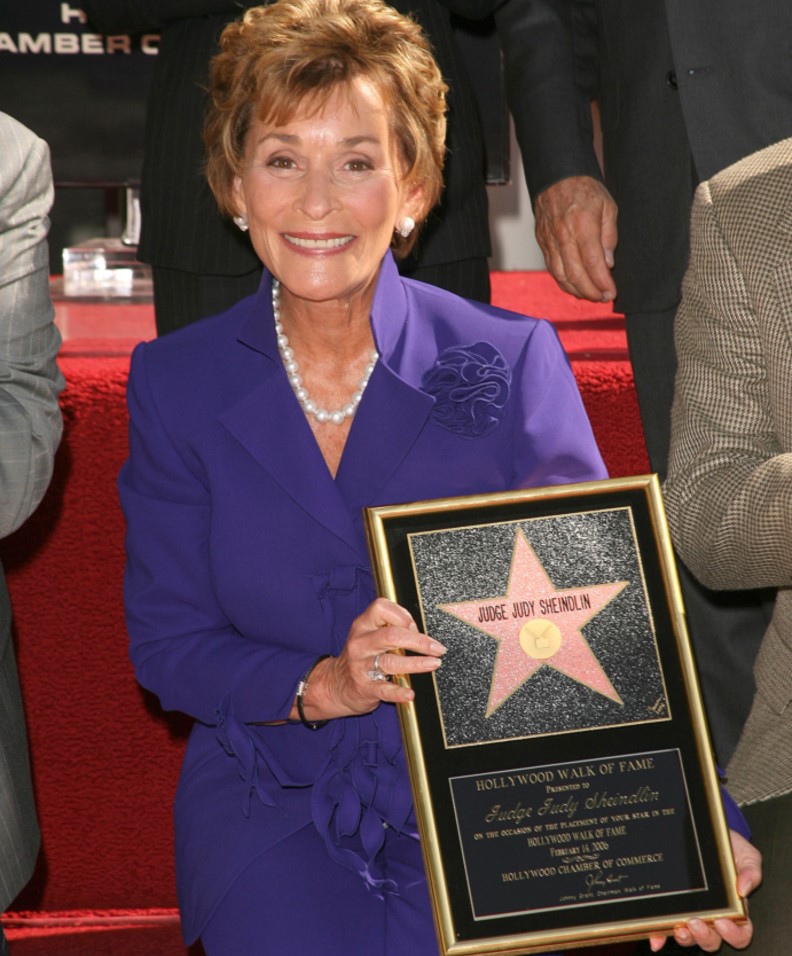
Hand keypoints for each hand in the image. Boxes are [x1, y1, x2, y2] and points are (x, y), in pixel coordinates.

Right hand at [298, 598, 445, 720]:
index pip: (381, 608)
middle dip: (419, 641)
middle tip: (437, 648)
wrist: (335, 685)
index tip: (416, 627)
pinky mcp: (365, 687)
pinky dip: (399, 692)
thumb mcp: (368, 635)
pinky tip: (410, 693)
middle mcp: (360, 643)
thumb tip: (420, 633)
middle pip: (391, 635)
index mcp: (362, 625)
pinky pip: (384, 689)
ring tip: (434, 664)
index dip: (403, 615)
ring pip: (391, 662)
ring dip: (416, 663)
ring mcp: (361, 666)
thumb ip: (389, 628)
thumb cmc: (361, 656)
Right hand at [534, 175, 617, 302]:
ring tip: (591, 296)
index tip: (611, 292)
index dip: (602, 282)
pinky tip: (575, 287)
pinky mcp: (543, 244)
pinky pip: (552, 269)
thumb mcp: (608, 206)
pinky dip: (564, 282)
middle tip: (603, 298)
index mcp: (583, 225)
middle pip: (575, 274)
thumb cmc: (585, 190)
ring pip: (561, 276)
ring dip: (577, 291)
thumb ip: (609, 236)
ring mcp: (550, 241)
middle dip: (591, 291)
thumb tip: (608, 264)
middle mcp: (563, 236)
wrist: (557, 177)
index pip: (592, 262)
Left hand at [648, 830, 760, 951]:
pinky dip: (660, 935)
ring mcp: (692, 911)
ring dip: (685, 937)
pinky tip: (655, 937)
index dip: (734, 934)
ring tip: (680, 928)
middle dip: (705, 937)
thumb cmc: (729, 847)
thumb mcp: (746, 855)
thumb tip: (744, 888)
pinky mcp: (674, 906)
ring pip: (690, 936)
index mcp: (734, 908)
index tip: (723, 922)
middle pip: (713, 939)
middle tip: (697, 923)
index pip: (740, 932)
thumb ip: (751, 871)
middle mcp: (713, 914)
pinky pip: (666, 927)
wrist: (706, 832)